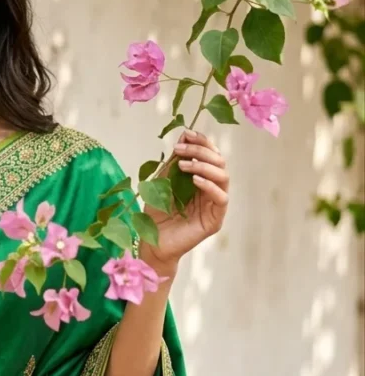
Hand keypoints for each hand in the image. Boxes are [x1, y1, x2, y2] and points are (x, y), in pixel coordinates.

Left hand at [140, 129, 228, 271]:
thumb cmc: (156, 212)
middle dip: (201, 151)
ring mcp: (215, 205)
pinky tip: (194, 180)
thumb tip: (183, 137)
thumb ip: (174, 162)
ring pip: (223, 177)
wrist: (151, 241)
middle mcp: (211, 190)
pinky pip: (221, 198)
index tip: (186, 134)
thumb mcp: (162, 181)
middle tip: (181, 149)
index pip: (210, 155)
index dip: (202, 142)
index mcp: (201, 179)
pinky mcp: (215, 219)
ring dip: (204, 166)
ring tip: (184, 165)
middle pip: (219, 162)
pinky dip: (209, 185)